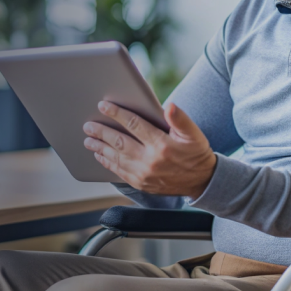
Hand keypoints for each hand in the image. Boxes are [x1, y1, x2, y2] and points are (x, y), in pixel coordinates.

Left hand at [82, 101, 217, 196]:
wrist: (202, 181)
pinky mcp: (141, 184)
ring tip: (88, 140)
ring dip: (100, 148)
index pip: (134, 124)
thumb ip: (180, 119)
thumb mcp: (194, 134)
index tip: (103, 106)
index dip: (117, 114)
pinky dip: (107, 163)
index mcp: (162, 145)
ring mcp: (144, 174)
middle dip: (101, 132)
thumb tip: (170, 106)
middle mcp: (150, 161)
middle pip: (119, 142)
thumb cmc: (196, 153)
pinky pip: (119, 172)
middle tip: (88, 125)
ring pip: (116, 158)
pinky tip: (100, 155)